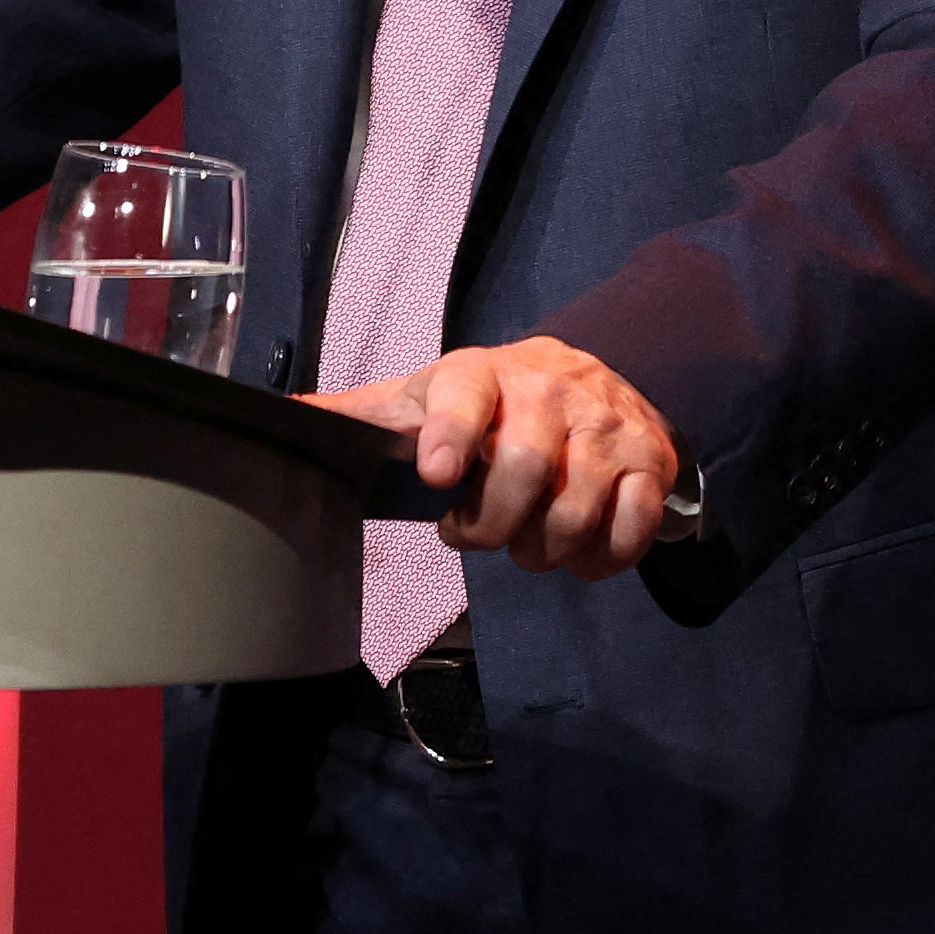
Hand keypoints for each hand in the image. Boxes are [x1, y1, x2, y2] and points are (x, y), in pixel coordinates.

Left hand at [304, 339, 678, 579]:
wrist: (595, 379)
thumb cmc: (491, 402)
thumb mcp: (424, 399)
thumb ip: (362, 416)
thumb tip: (283, 418)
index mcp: (481, 374)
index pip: (461, 392)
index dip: (448, 433)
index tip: (436, 476)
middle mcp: (549, 391)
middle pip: (521, 469)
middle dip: (492, 525)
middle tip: (478, 532)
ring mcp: (607, 426)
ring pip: (574, 511)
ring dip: (543, 550)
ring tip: (526, 541)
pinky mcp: (651, 462)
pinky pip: (632, 528)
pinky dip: (601, 559)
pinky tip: (578, 550)